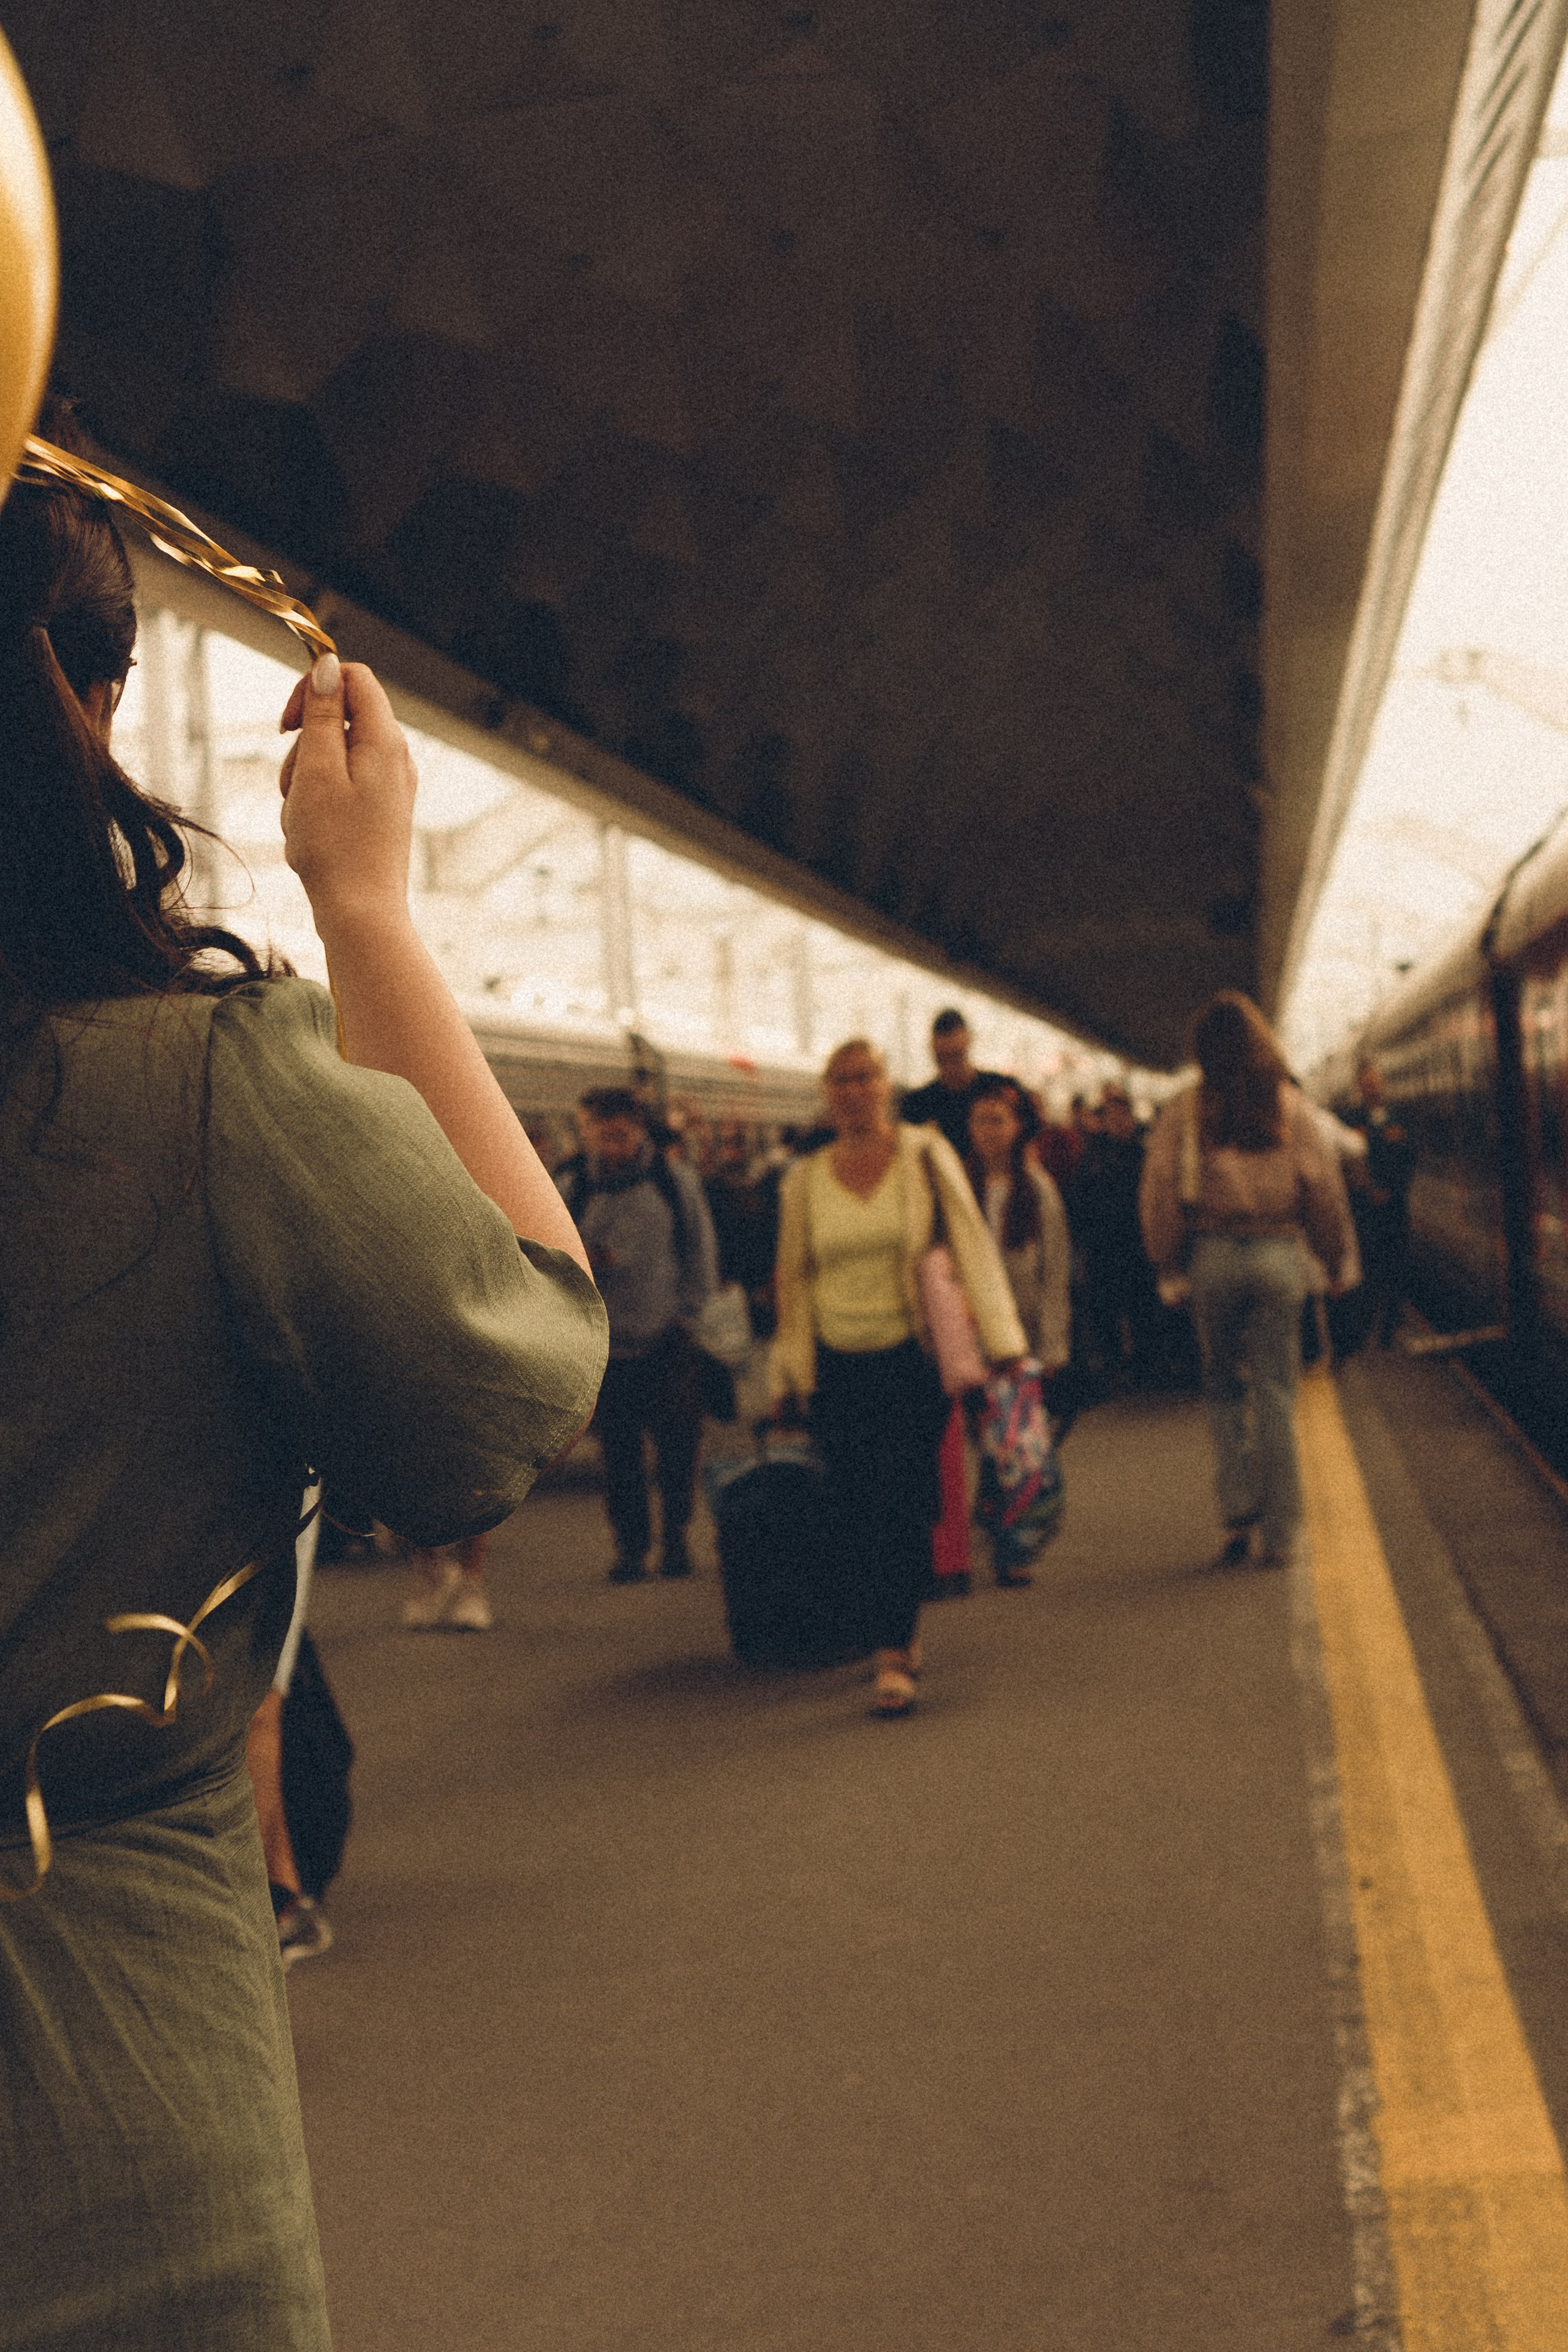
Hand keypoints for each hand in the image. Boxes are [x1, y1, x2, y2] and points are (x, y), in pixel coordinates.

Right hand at [278, 655, 417, 935]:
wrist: (360, 914)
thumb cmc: (335, 846)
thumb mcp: (318, 770)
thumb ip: (323, 714)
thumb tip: (327, 664)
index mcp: (386, 741)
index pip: (353, 678)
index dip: (314, 688)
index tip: (286, 725)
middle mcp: (395, 759)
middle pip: (336, 721)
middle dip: (302, 749)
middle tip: (296, 790)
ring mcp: (389, 787)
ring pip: (329, 759)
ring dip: (302, 784)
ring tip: (303, 823)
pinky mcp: (377, 812)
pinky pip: (335, 790)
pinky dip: (314, 807)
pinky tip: (310, 839)